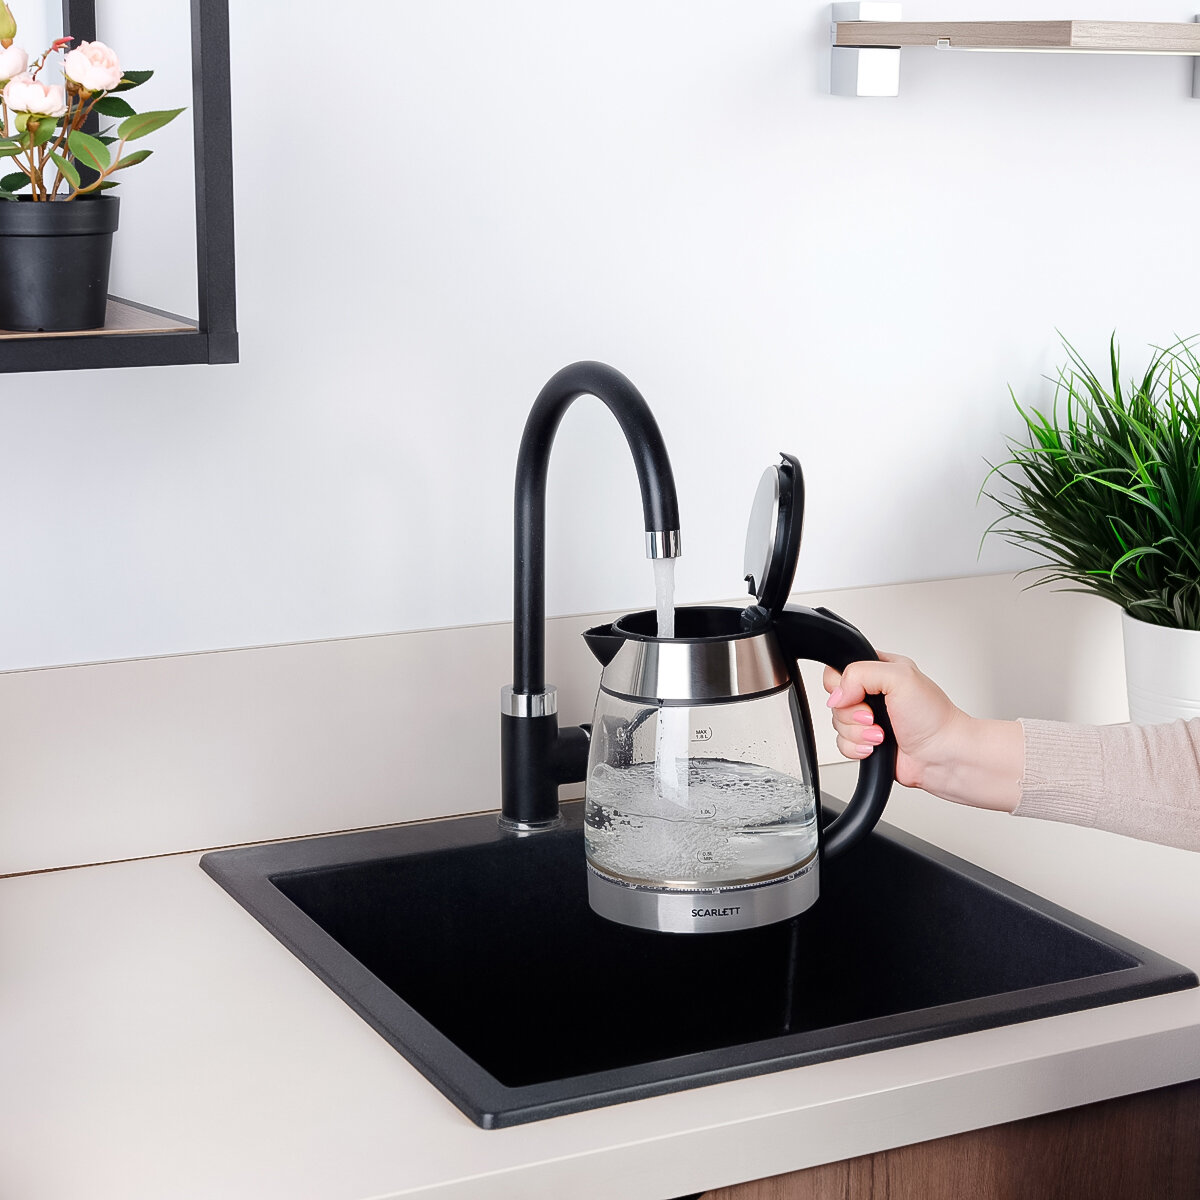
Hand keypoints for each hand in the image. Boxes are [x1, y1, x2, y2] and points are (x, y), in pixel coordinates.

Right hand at [822, 653, 963, 789]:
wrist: (943, 755)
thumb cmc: (934, 717)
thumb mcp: (901, 677)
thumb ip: (861, 673)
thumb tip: (837, 695)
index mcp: (880, 670)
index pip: (839, 670)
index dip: (841, 685)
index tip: (859, 695)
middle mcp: (872, 694)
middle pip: (835, 700)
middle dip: (852, 713)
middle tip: (874, 716)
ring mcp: (868, 719)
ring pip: (837, 724)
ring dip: (858, 733)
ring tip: (882, 734)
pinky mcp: (866, 741)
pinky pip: (842, 744)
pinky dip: (857, 748)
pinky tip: (876, 747)